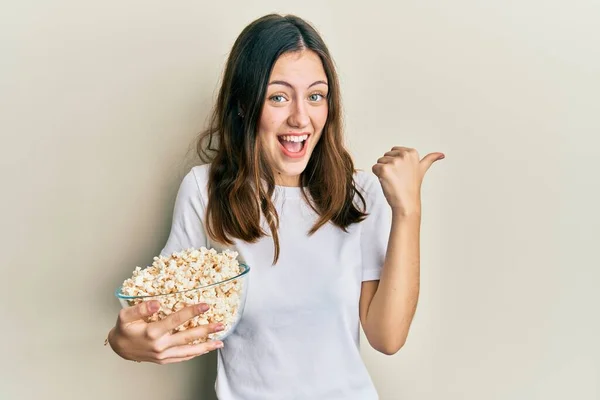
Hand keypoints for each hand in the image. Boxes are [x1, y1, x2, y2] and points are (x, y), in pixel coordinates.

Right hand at [107, 300, 224, 363]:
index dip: (192, 312)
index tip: (206, 305)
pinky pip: (183, 358)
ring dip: (206, 346)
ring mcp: (163, 355)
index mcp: (152, 332)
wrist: (119, 348)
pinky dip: (196, 354)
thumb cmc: (123, 329)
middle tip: (220, 325)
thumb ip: (141, 308)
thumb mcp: (125, 315)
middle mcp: (160, 345)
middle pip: (187, 337)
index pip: (176, 320)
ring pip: (188, 351)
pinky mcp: (164, 360)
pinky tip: (206, 349)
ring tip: (220, 342)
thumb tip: (157, 303)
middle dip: (206, 331)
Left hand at [372, 147, 444, 214]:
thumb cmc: (412, 187)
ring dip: (383, 172)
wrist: (406, 203)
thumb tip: (441, 154)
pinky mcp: (384, 169)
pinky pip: (374, 168)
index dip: (395, 163)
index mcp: (412, 152)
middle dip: (389, 166)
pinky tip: (387, 182)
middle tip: (398, 178)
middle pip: (385, 156)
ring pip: (379, 162)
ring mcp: (394, 162)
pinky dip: (377, 176)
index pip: (393, 151)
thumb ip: (430, 159)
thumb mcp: (422, 169)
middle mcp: (404, 155)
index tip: (403, 172)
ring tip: (394, 180)